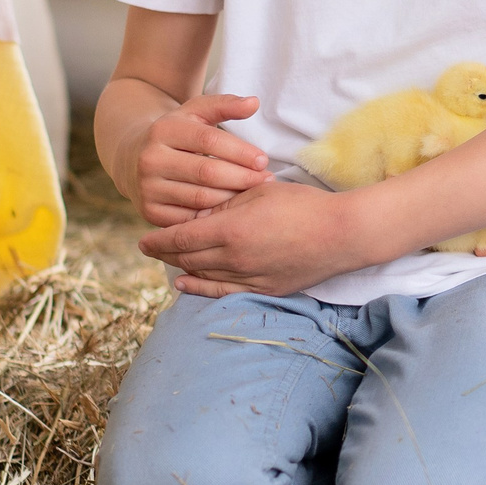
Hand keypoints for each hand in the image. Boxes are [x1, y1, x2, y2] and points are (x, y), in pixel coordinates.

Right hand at [128, 93, 271, 226]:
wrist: (134, 158)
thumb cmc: (177, 133)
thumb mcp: (196, 113)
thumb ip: (225, 105)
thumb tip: (254, 103)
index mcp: (164, 130)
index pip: (209, 140)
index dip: (240, 152)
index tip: (263, 161)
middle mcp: (150, 159)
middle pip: (207, 173)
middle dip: (242, 178)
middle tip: (266, 180)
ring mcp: (147, 187)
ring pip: (201, 198)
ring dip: (232, 198)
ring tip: (253, 194)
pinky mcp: (149, 212)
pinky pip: (190, 219)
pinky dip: (214, 217)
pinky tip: (231, 211)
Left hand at [141, 179, 351, 296]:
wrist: (342, 234)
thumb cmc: (303, 205)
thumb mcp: (259, 192)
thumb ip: (225, 205)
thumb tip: (199, 217)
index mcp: (230, 231)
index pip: (180, 238)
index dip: (158, 240)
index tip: (143, 240)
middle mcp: (233, 259)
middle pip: (187, 258)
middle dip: (165, 253)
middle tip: (151, 248)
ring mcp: (248, 278)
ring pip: (202, 275)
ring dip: (181, 267)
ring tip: (168, 260)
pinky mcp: (263, 290)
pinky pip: (223, 292)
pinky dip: (200, 288)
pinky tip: (186, 284)